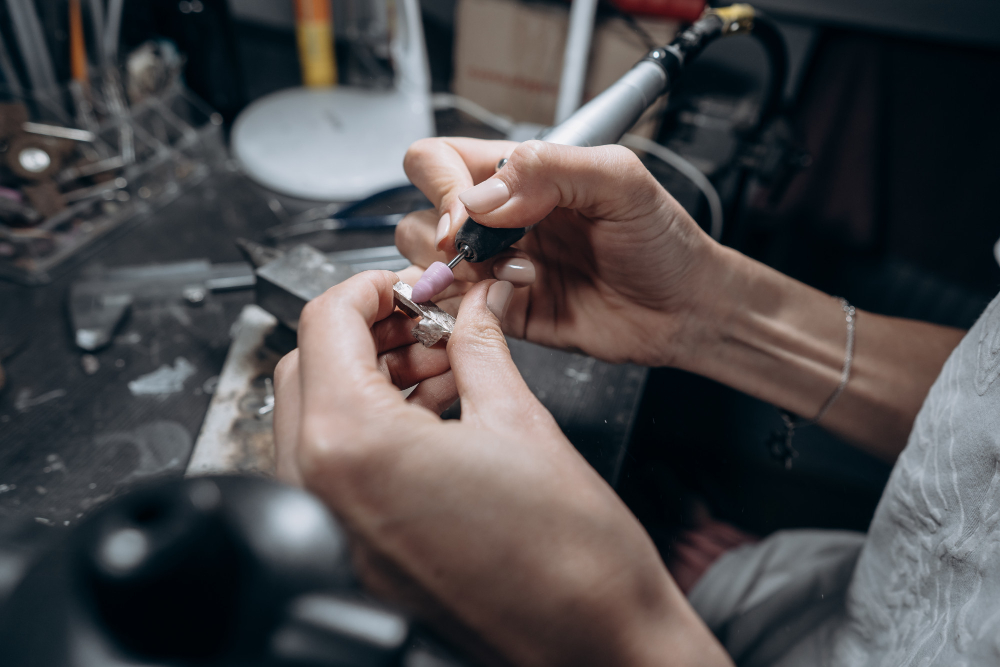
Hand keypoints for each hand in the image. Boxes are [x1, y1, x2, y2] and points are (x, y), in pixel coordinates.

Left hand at [273, 270, 730, 666]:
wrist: (595, 643)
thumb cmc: (570, 556)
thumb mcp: (519, 419)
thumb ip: (478, 345)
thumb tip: (471, 306)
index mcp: (355, 446)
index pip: (323, 324)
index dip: (369, 287)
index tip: (406, 284)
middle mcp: (326, 493)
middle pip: (309, 368)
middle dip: (366, 331)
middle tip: (428, 321)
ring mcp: (337, 529)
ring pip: (321, 418)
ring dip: (370, 378)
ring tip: (441, 366)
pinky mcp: (359, 553)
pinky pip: (340, 468)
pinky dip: (374, 427)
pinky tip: (434, 413)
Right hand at [397, 138, 719, 366]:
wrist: (685, 308)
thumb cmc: (662, 240)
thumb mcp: (620, 181)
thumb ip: (552, 168)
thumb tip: (482, 196)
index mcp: (519, 175)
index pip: (438, 160)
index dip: (441, 185)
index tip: (472, 214)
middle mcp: (499, 219)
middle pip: (421, 213)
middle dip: (441, 236)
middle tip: (485, 252)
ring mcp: (496, 268)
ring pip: (427, 265)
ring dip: (459, 274)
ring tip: (519, 277)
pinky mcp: (502, 313)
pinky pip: (454, 311)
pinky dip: (469, 310)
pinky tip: (517, 301)